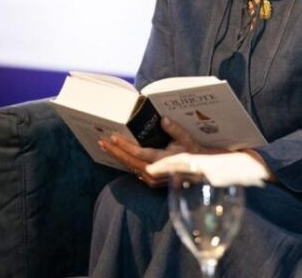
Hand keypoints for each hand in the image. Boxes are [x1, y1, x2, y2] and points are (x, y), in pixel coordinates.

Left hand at [98, 117, 227, 186]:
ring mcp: (152, 179)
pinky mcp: (151, 181)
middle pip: (129, 162)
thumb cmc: (193, 153)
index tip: (113, 138)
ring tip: (105, 147)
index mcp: (162, 161)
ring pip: (130, 167)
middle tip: (101, 142)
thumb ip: (174, 130)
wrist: (200, 171)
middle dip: (114, 151)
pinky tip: (118, 155)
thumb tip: (163, 119)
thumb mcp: (186, 139)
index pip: (138, 153)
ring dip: (117, 156)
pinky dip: (125, 161)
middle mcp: (154, 173)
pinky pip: (134, 170)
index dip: (124, 145)